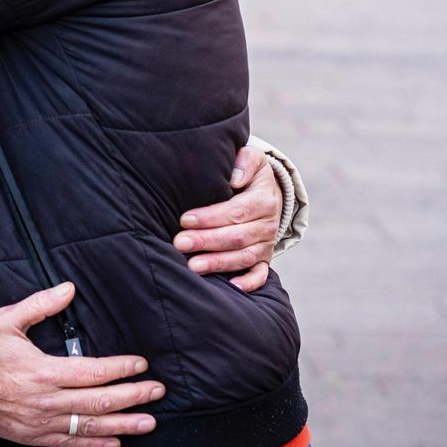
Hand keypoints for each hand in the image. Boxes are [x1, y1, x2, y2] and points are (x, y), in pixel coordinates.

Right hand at [0, 282, 163, 446]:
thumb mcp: (8, 320)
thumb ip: (41, 304)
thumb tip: (69, 288)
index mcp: (43, 371)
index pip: (93, 371)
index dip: (121, 369)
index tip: (141, 365)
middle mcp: (47, 401)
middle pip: (99, 401)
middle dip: (133, 396)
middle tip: (157, 392)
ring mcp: (41, 422)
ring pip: (90, 426)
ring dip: (123, 425)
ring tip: (149, 423)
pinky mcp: (34, 437)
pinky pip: (70, 443)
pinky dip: (95, 444)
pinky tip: (115, 442)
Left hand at [173, 144, 280, 290]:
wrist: (267, 191)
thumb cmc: (249, 173)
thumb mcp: (252, 159)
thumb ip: (245, 162)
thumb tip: (234, 178)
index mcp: (264, 200)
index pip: (236, 211)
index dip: (210, 217)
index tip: (184, 219)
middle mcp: (267, 225)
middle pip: (236, 237)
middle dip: (206, 241)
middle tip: (179, 242)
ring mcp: (266, 244)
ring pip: (243, 257)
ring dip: (218, 263)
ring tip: (192, 266)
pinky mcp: (263, 259)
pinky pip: (260, 274)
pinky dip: (249, 283)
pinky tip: (232, 288)